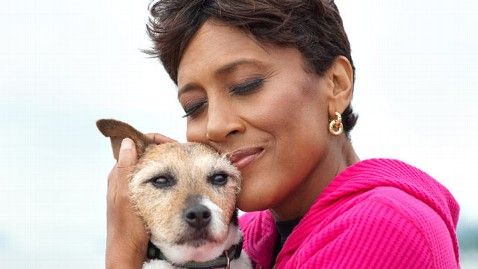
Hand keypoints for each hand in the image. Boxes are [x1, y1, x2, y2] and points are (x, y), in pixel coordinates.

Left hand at [105, 133, 174, 268]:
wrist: (129, 252)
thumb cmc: (127, 229)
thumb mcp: (126, 196)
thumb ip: (125, 168)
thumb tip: (127, 142)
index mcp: (118, 175)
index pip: (134, 145)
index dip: (153, 140)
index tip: (172, 144)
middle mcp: (124, 179)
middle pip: (144, 154)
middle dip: (162, 149)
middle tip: (181, 152)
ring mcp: (133, 188)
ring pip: (151, 166)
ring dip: (165, 161)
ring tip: (181, 162)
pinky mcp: (142, 197)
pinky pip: (155, 179)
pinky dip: (166, 174)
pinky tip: (177, 179)